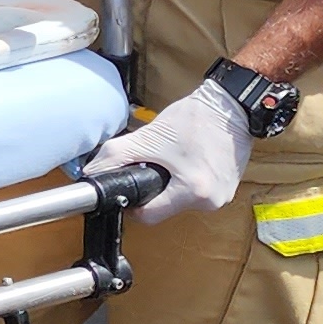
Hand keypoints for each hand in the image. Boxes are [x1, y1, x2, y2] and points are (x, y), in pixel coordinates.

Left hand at [84, 79, 256, 223]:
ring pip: (180, 202)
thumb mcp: (148, 137)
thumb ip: (114, 157)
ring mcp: (223, 197)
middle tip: (156, 164)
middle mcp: (211, 201)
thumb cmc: (195, 118)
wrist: (230, 106)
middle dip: (155, 189)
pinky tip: (189, 161)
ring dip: (172, 185)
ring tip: (174, 159)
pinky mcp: (228, 190)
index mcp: (193, 192)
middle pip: (165, 209)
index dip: (134, 204)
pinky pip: (196, 194)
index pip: (148, 217)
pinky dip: (187, 181)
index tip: (131, 188)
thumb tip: (91, 174)